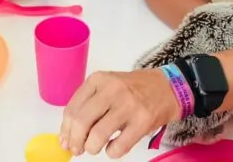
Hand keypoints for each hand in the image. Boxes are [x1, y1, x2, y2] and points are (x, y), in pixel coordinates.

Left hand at [59, 69, 178, 158]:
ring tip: (95, 147)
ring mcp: (128, 105)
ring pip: (98, 135)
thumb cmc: (132, 90)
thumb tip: (67, 136)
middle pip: (81, 121)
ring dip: (91, 148)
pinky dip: (111, 152)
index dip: (66, 130)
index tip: (66, 141)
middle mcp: (112, 89)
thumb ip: (87, 106)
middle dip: (76, 141)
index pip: (72, 108)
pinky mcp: (143, 121)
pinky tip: (113, 147)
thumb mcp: (107, 87)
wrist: (167, 87)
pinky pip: (119, 146)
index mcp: (98, 79)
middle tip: (77, 149)